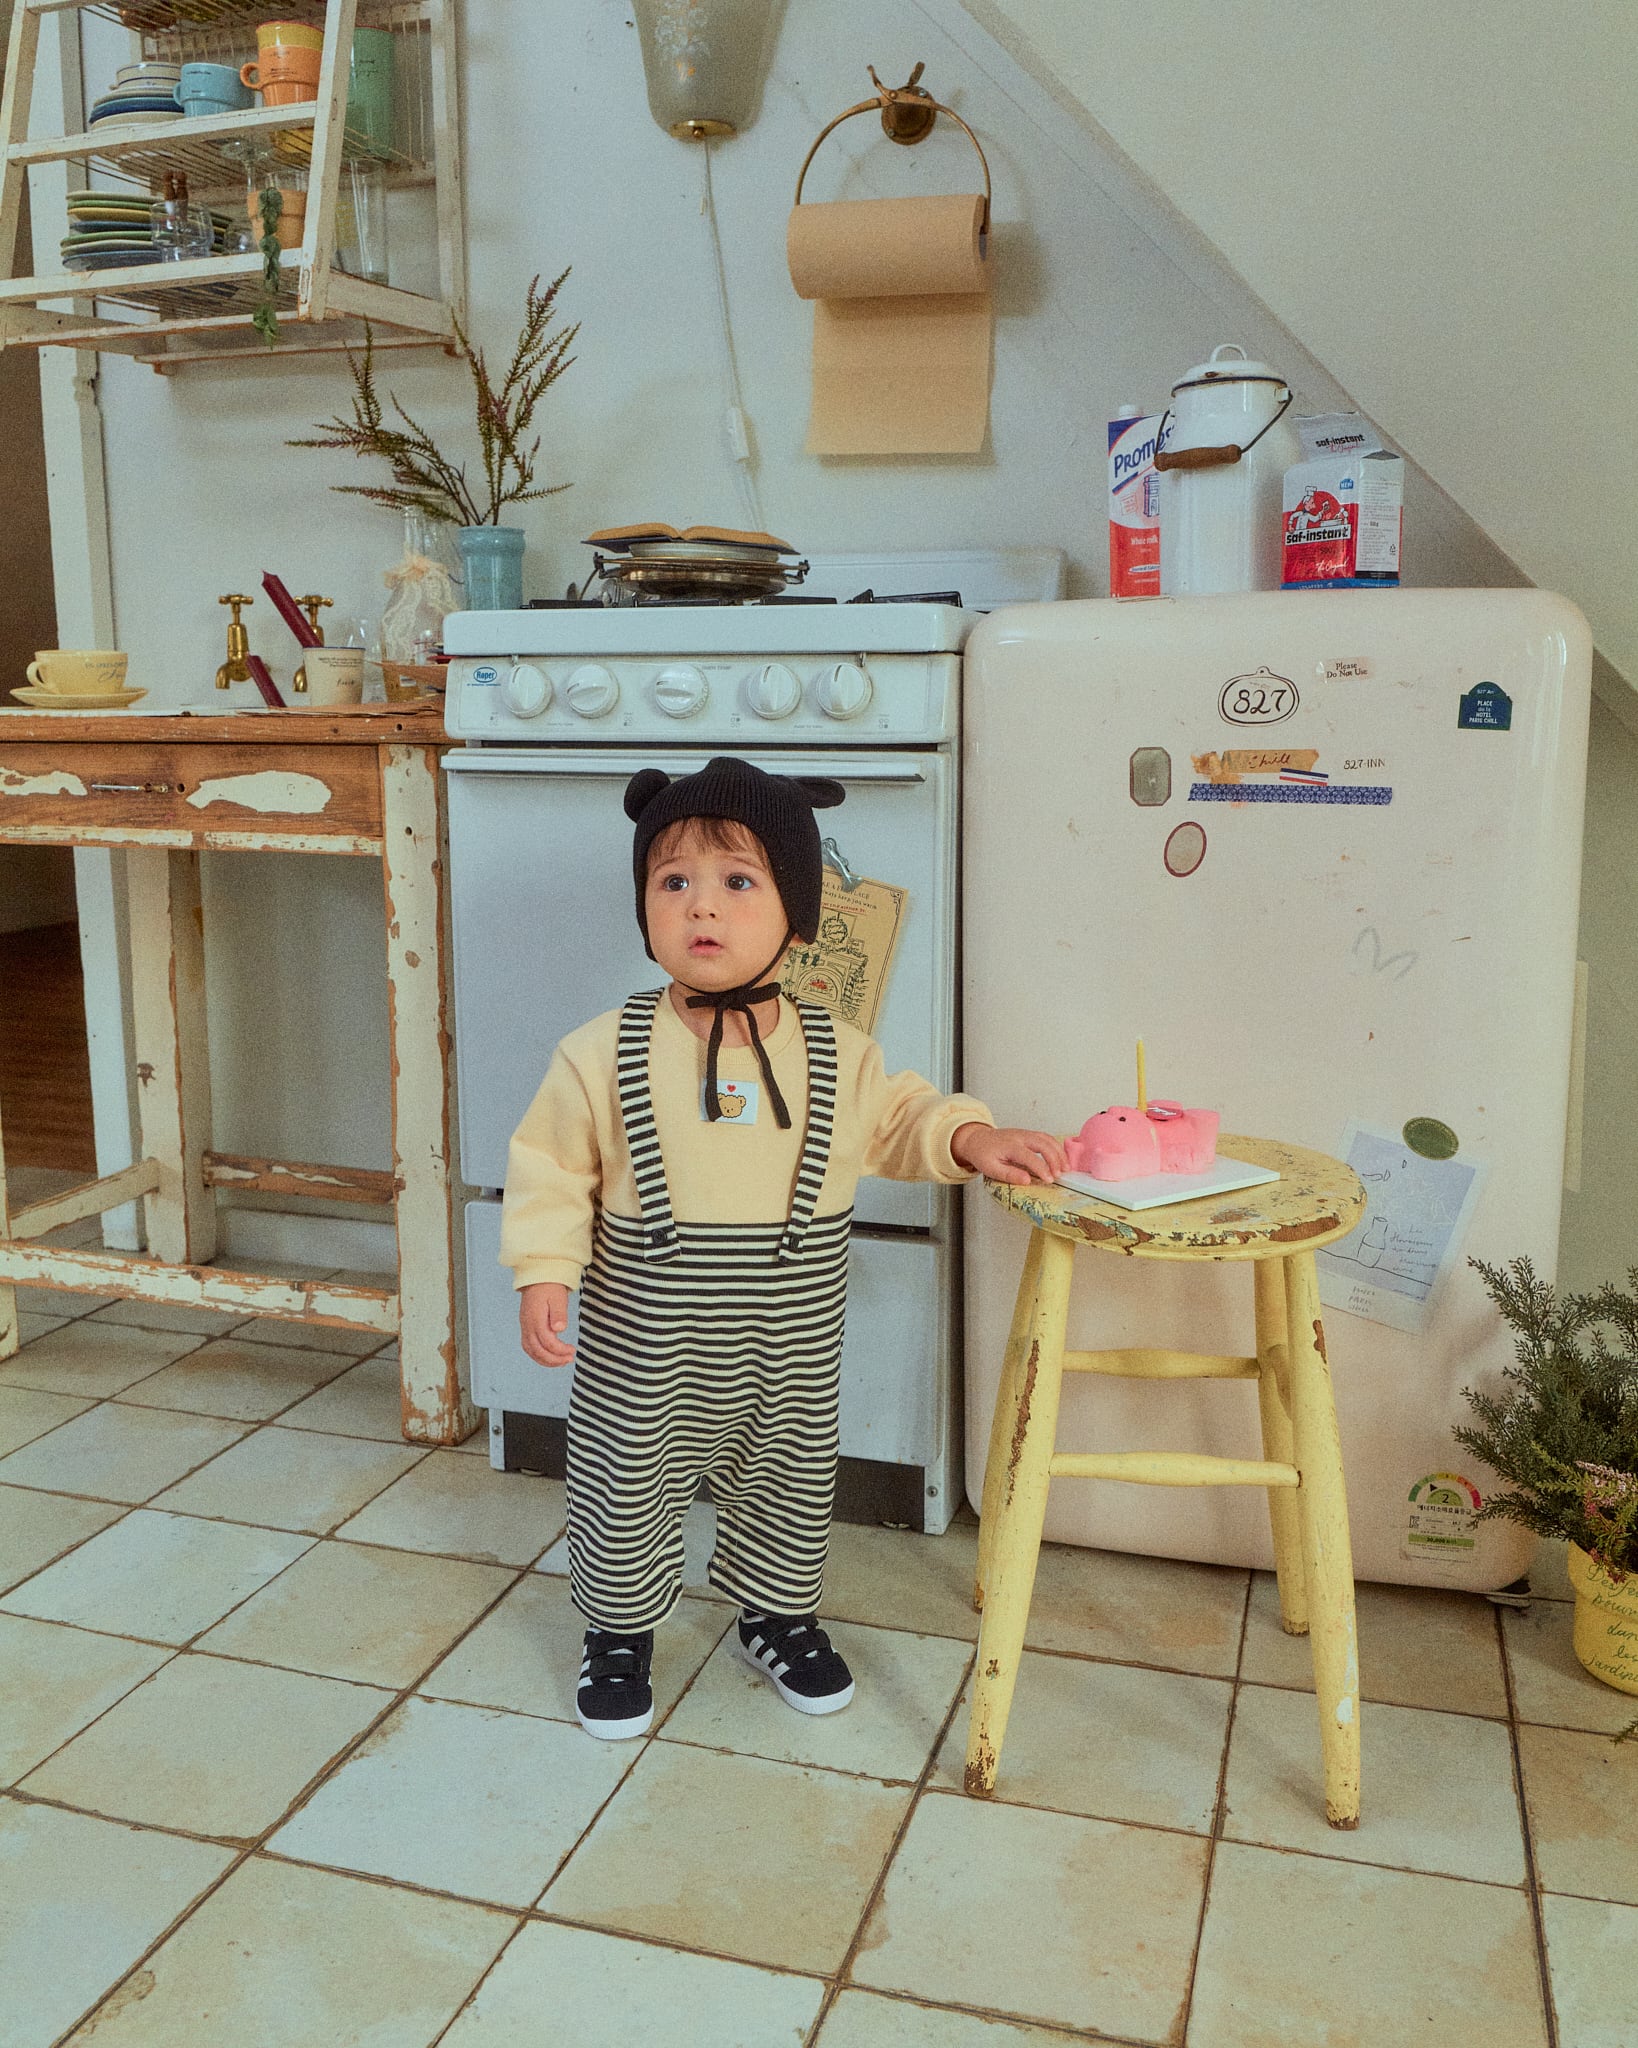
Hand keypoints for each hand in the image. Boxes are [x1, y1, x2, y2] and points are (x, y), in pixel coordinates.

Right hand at [519, 1282, 574, 1366]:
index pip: (547, 1342)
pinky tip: (549, 1356)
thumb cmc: (550, 1286)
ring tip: (561, 1362)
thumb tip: (559, 1329)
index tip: (572, 1351)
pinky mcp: (526, 1326)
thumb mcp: (558, 1297)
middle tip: (569, 1359)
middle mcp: (527, 1325)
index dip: (560, 1350)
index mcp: (535, 1319)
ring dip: (545, 1360)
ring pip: (531, 1351)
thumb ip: (559, 1314)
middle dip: (554, 1359)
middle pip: (537, 1351)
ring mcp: (525, 1326)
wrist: (537, 1277)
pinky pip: (528, 1346)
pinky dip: (538, 1355)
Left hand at [951, 1123, 1068, 1185]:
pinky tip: (1061, 1158)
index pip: (1029, 1156)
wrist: (977, 1139)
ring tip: (1066, 1168)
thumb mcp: (990, 1169)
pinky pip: (1046, 1138)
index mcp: (1009, 1146)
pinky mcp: (1029, 1134)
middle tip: (1061, 1175)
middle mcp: (1019, 1137)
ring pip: (1047, 1139)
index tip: (1050, 1180)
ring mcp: (1025, 1133)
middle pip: (1043, 1143)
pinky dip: (1056, 1147)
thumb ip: (1009, 1174)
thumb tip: (1027, 1181)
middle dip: (1055, 1159)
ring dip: (1059, 1152)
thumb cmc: (983, 1155)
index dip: (1042, 1168)